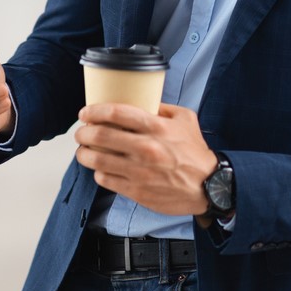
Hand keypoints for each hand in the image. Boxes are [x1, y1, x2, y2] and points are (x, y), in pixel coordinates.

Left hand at [74, 103, 217, 216]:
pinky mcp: (137, 191)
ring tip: (83, 151)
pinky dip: (98, 172)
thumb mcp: (185, 119)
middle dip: (84, 132)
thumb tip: (142, 100)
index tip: (85, 113)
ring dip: (84, 154)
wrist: (209, 186)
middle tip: (81, 132)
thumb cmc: (195, 152)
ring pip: (98, 160)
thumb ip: (162, 108)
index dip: (95, 111)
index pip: (116, 113)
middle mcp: (146, 148)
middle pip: (101, 135)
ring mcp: (140, 171)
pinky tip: (100, 168)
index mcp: (157, 127)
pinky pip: (106, 180)